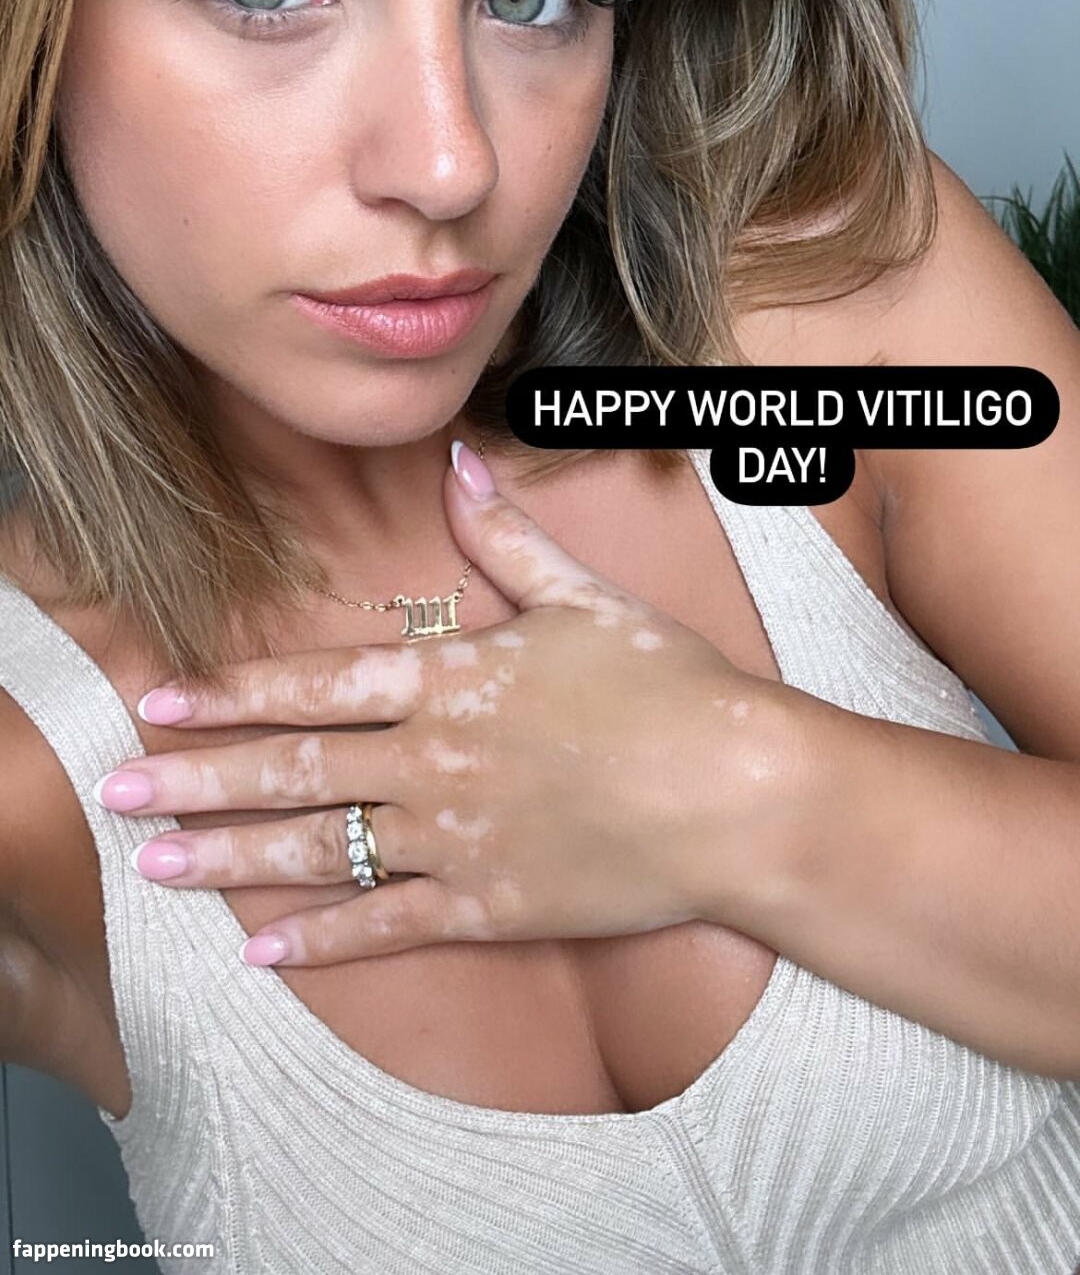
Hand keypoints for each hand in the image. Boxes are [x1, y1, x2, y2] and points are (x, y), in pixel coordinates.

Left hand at [95, 445, 754, 963]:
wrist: (740, 794)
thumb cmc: (669, 686)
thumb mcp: (584, 597)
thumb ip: (508, 537)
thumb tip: (459, 461)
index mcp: (451, 679)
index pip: (316, 687)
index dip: (232, 694)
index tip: (162, 702)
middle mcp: (434, 761)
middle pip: (294, 771)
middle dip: (198, 782)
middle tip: (121, 794)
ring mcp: (455, 839)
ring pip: (321, 850)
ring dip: (232, 861)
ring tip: (159, 869)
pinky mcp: (489, 906)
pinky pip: (386, 927)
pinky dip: (320, 942)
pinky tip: (261, 954)